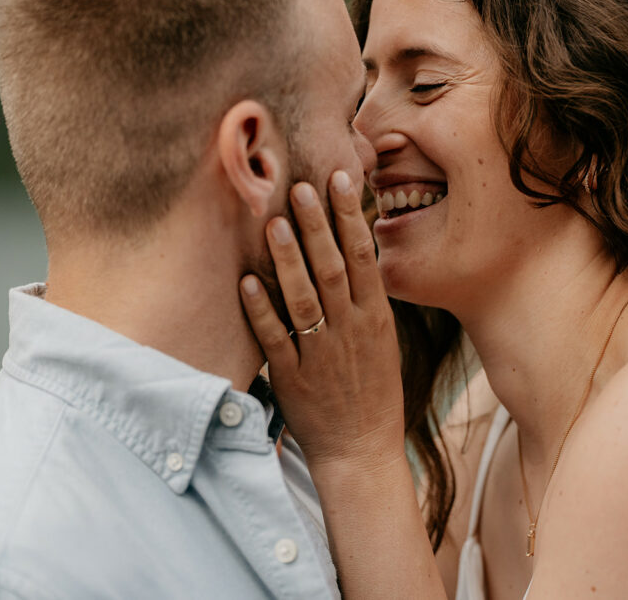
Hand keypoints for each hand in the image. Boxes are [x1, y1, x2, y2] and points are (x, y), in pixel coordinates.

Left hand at [239, 170, 404, 474]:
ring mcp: (322, 352)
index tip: (340, 178)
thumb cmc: (371, 390)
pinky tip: (247, 281)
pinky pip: (276, 338)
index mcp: (375, 317)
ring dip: (287, 258)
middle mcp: (350, 329)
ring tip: (271, 222)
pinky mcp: (294, 377)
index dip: (350, 215)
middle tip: (300, 185)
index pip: (362, 256)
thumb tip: (352, 251)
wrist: (362, 449)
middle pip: (332, 267)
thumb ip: (364, 299)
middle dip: (316, 224)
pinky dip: (262, 309)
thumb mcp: (381, 340)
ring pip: (304, 297)